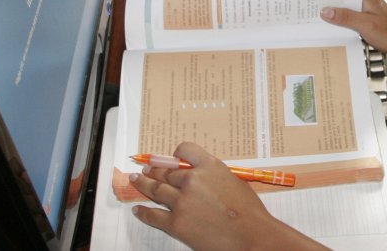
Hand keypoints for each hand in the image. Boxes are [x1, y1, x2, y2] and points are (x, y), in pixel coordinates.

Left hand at [130, 142, 322, 249]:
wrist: (250, 236)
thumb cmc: (249, 211)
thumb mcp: (234, 181)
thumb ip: (215, 176)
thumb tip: (202, 178)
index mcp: (209, 166)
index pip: (185, 150)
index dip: (175, 154)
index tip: (170, 158)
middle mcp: (192, 180)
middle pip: (166, 171)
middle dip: (154, 170)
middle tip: (146, 170)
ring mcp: (181, 201)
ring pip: (155, 189)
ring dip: (143, 184)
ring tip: (136, 180)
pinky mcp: (175, 222)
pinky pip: (153, 215)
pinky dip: (143, 212)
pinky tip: (138, 209)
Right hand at [320, 0, 386, 52]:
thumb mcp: (366, 25)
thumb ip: (346, 17)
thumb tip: (326, 11)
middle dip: (326, 0)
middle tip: (308, 4)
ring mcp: (363, 8)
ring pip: (343, 7)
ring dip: (332, 12)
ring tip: (314, 15)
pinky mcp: (363, 17)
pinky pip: (347, 16)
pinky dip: (339, 20)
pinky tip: (330, 26)